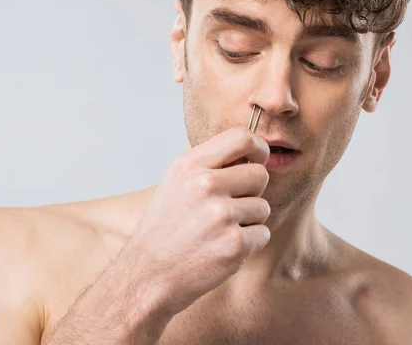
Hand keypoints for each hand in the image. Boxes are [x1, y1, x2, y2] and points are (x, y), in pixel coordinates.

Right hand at [120, 126, 270, 314]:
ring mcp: (221, 215)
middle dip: (252, 192)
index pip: (242, 137)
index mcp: (190, 165)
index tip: (257, 161)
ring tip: (218, 231)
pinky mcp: (234, 244)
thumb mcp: (175, 183)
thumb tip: (249, 154)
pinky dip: (248, 244)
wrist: (148, 273)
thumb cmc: (165, 229)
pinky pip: (262, 234)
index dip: (258, 148)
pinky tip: (222, 248)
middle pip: (260, 175)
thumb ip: (208, 165)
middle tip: (229, 207)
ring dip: (248, 221)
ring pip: (262, 207)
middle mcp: (206, 185)